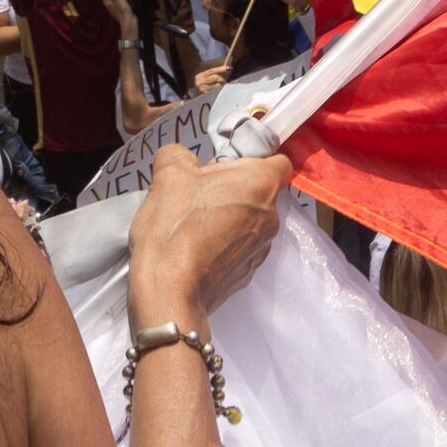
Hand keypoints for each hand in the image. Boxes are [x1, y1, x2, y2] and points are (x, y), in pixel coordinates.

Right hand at [124, 146, 289, 327]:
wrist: (169, 290)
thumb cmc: (175, 226)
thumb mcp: (168, 175)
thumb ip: (178, 155)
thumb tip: (183, 159)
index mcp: (261, 184)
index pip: (279, 161)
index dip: (254, 158)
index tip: (226, 164)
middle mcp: (271, 216)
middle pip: (261, 191)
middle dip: (235, 188)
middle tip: (200, 193)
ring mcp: (262, 248)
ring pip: (251, 220)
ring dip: (230, 216)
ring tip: (194, 223)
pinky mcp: (249, 273)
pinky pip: (241, 247)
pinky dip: (224, 244)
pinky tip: (197, 248)